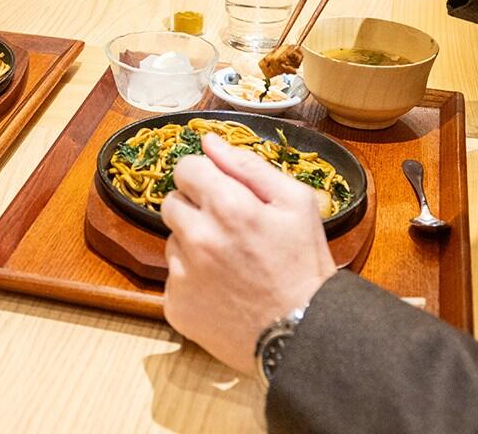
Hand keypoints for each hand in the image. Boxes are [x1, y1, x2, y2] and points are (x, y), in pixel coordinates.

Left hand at [161, 134, 337, 372]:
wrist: (303, 335)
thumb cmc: (304, 266)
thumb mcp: (296, 203)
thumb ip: (248, 166)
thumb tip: (209, 142)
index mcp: (228, 206)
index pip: (186, 168)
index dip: (204, 176)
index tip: (221, 191)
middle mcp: (198, 237)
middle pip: (172, 202)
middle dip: (196, 208)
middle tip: (228, 229)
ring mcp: (183, 274)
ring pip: (172, 239)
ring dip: (193, 243)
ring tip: (229, 263)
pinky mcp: (175, 305)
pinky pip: (173, 277)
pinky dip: (192, 279)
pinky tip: (221, 289)